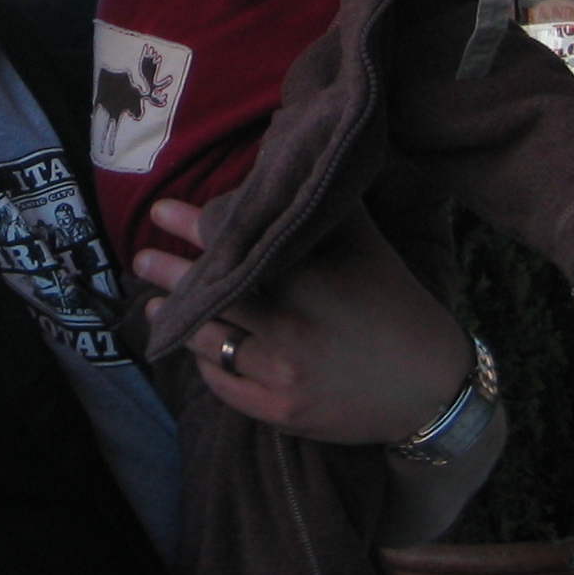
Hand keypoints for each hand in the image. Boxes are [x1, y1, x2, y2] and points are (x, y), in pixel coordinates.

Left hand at [133, 198, 473, 445]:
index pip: (232, 249)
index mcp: (306, 284)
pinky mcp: (281, 415)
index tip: (163, 211)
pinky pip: (226, 387)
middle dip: (168, 275)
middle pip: (210, 298)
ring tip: (153, 307)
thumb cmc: (398, 306)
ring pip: (210, 345)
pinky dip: (207, 365)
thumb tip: (297, 159)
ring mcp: (281, 378)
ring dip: (179, 324)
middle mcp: (287, 331)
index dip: (192, 227)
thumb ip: (325, 207)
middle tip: (140, 258)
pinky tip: (196, 350)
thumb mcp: (368, 246)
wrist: (433, 390)